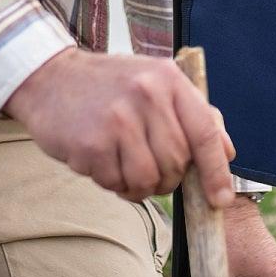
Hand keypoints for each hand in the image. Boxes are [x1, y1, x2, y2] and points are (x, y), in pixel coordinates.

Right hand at [6, 48, 236, 206]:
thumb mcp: (154, 82)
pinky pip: (116, 184)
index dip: (216, 171)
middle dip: (167, 178)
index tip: (220, 200)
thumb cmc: (107, 86)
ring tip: (122, 166)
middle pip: (177, 164)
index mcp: (167, 79)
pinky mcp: (91, 143)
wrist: (48, 77)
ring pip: (148, 180)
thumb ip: (193, 114)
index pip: (204, 132)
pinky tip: (99, 159)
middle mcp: (145, 95)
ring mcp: (117, 120)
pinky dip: (110, 182)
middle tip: (147, 167)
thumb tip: (227, 151)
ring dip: (138, 185)